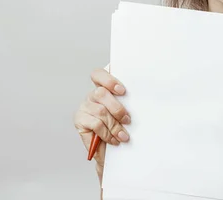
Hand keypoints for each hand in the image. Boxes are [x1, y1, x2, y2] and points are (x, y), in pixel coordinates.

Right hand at [73, 65, 131, 181]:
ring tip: (123, 136)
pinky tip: (114, 140)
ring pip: (100, 111)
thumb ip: (128, 103)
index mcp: (104, 87)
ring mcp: (85, 106)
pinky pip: (95, 124)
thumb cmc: (121, 125)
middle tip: (127, 120)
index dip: (109, 80)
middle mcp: (92, 94)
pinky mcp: (79, 120)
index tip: (122, 91)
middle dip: (117, 108)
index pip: (99, 74)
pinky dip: (107, 134)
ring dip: (115, 125)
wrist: (109, 148)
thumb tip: (143, 100)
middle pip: (101, 93)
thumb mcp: (126, 112)